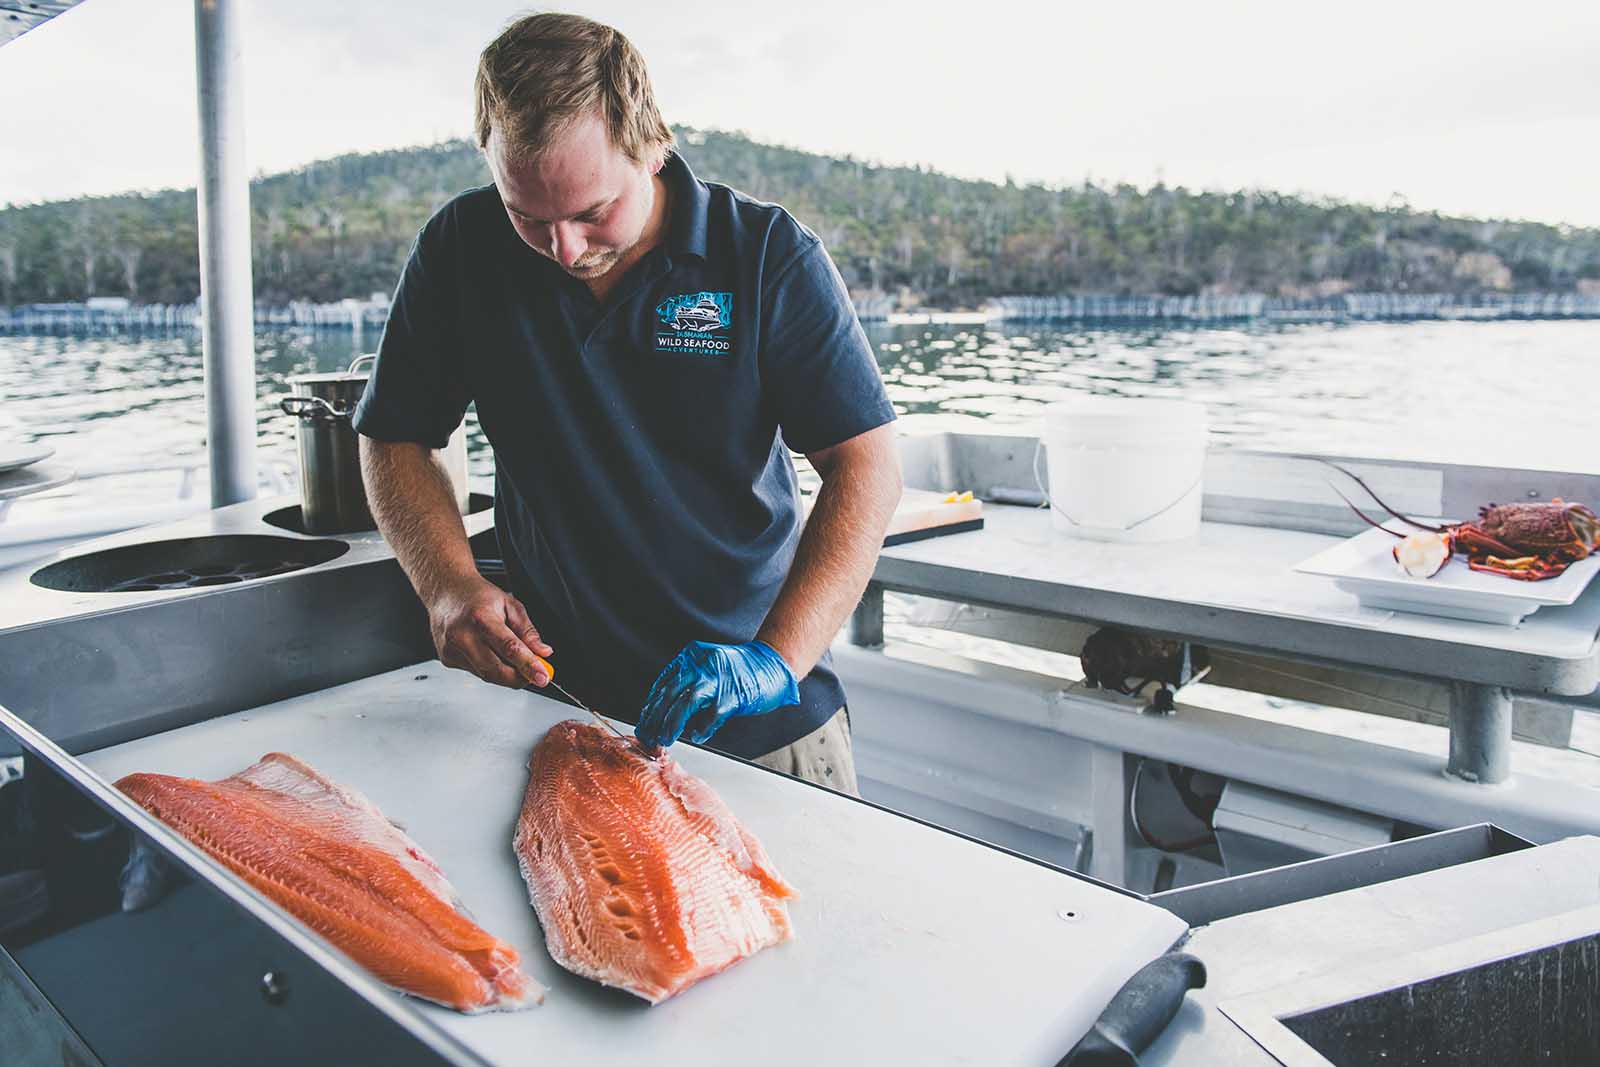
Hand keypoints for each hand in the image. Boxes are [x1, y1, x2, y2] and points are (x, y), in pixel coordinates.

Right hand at [426, 575, 553, 688]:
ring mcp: (452, 649)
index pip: (509, 648)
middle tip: (536, 675)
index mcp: (481, 618)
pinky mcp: (447, 659)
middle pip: (495, 670)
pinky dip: (490, 668)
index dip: (528, 665)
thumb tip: (543, 653)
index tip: (543, 676)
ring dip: (506, 675)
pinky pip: (475, 671)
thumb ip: (528, 631)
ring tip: (516, 662)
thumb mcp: (510, 605)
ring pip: (486, 674)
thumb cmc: (478, 596)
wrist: (446, 592)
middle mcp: (463, 635)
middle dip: (519, 678)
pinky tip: (492, 654)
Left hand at [635, 640, 799, 749]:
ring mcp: (718, 679)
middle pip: (669, 693)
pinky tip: (697, 736)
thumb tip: (663, 712)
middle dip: (654, 718)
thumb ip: (688, 683)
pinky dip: (702, 728)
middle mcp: (702, 664)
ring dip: (672, 724)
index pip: (663, 684)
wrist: (771, 664)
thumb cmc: (739, 671)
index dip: (651, 707)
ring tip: (665, 739)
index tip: (644, 724)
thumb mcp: (707, 667)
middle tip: (648, 736)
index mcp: (692, 657)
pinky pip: (711, 715)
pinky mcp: (734, 694)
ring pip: (686, 703)